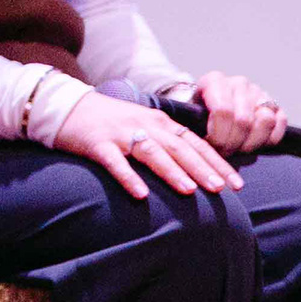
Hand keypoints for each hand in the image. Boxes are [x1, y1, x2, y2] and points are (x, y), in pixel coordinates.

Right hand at [52, 90, 242, 201]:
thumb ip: (165, 142)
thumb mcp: (142, 126)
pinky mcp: (97, 143)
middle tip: (221, 190)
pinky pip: (115, 163)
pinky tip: (141, 195)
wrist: (64, 106)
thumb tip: (195, 168)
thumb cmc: (107, 121)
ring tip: (190, 191)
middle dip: (202, 168)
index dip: (217, 163)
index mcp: (159, 121)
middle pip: (179, 147)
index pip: (195, 143)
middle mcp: (144, 125)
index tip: (236, 184)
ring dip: (172, 172)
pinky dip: (129, 178)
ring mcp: (120, 133)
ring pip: (152, 153)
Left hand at [186, 73, 288, 155]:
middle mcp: (238, 83)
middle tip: (225, 152)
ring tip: (239, 149)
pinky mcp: (274, 104)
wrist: (208, 105)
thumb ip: (195, 126)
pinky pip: (280, 122)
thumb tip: (207, 146)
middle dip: (233, 144)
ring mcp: (258, 92)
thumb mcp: (189, 115)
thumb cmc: (197, 113)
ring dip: (252, 142)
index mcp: (215, 81)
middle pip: (244, 120)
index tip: (212, 146)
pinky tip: (255, 143)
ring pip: (266, 121)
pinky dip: (270, 138)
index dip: (219, 135)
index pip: (223, 111)